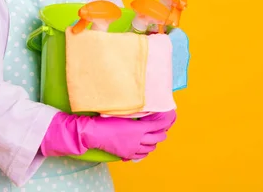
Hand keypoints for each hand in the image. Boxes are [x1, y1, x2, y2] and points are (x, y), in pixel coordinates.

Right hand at [41, 110, 176, 160]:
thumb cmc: (106, 120)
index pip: (159, 126)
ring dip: (154, 142)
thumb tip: (144, 107)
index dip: (165, 122)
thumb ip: (135, 112)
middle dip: (162, 132)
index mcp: (139, 128)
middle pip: (158, 138)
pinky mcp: (127, 154)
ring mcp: (134, 149)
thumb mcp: (123, 113)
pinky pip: (142, 155)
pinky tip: (144, 146)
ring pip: (151, 148)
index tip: (168, 117)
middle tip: (162, 127)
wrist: (94, 134)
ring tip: (153, 136)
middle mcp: (139, 140)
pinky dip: (145, 150)